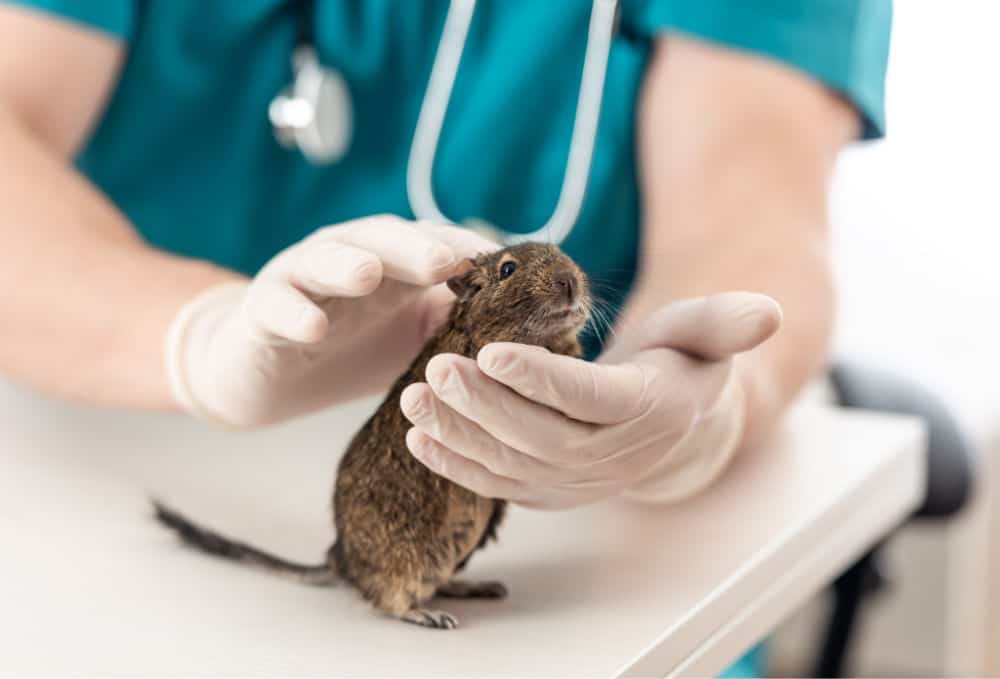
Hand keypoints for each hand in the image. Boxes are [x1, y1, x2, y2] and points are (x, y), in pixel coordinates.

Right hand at [166, 215, 495, 427]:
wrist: (266, 374)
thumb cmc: (349, 348)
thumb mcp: (415, 338)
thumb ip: (462, 327)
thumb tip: (539, 336)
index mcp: (396, 265)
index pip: (437, 246)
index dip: (470, 252)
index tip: (508, 266)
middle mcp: (352, 258)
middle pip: (387, 241)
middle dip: (416, 247)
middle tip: (447, 259)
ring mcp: (304, 280)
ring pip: (326, 261)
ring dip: (348, 264)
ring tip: (370, 273)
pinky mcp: (264, 310)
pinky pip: (278, 306)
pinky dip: (294, 312)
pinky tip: (313, 327)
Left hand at [400, 292, 780, 508]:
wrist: (673, 426)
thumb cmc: (682, 365)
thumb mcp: (706, 335)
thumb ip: (727, 323)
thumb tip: (770, 313)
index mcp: (648, 412)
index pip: (588, 400)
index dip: (540, 379)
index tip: (490, 350)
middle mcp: (611, 458)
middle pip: (539, 438)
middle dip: (484, 405)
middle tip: (437, 367)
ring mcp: (576, 482)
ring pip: (510, 465)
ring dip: (458, 433)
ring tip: (412, 397)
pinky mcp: (547, 490)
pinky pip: (497, 484)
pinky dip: (456, 463)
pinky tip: (417, 435)